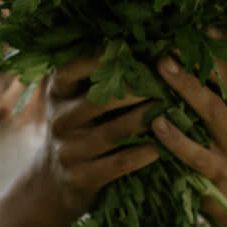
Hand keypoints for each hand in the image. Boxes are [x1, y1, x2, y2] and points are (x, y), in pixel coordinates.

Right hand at [36, 51, 162, 224]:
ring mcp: (68, 150)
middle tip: (168, 82)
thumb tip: (134, 43)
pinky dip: (142, 154)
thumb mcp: (73, 100)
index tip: (132, 48)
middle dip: (138, 90)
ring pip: (114, 132)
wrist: (52, 183)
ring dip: (146, 120)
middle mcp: (58, 119)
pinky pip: (118, 163)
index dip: (102, 57)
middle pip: (101, 100)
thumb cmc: (77, 129)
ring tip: (173, 110)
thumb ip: (94, 77)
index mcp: (57, 93)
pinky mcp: (80, 177)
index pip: (74, 68)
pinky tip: (162, 147)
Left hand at [151, 32, 226, 217]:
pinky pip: (197, 154)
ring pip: (213, 112)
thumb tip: (172, 52)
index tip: (208, 26)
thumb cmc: (217, 150)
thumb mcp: (220, 119)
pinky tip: (156, 125)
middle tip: (171, 42)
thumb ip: (206, 91)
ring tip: (162, 68)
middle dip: (202, 59)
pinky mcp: (216, 173)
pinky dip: (176, 139)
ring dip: (187, 88)